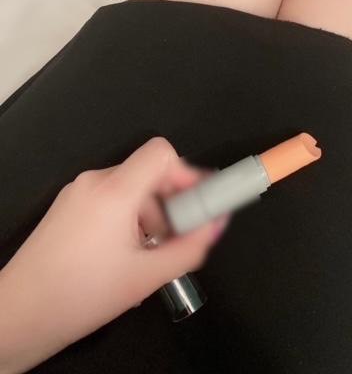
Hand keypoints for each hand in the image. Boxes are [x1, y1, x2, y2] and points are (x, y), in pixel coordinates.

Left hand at [0, 138, 225, 373]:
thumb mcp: (147, 276)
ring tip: (146, 255)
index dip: (188, 172)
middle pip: (149, 173)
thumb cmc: (76, 296)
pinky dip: (128, 218)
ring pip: (131, 189)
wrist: (19, 315)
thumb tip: (215, 225)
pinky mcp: (69, 205)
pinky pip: (111, 199)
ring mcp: (79, 192)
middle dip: (171, 203)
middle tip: (178, 236)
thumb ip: (191, 247)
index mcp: (115, 192)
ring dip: (149, 216)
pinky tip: (124, 254)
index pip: (162, 152)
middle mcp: (95, 182)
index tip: (200, 200)